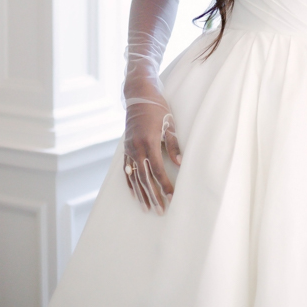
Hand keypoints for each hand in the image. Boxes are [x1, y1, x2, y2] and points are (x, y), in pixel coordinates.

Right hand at [123, 85, 180, 214]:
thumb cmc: (157, 108)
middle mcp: (137, 148)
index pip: (157, 170)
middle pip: (145, 178)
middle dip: (153, 195)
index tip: (171, 197)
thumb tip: (180, 163)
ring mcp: (129, 149)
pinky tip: (134, 194)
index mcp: (149, 142)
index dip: (165, 185)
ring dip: (141, 194)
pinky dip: (130, 183)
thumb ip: (173, 144)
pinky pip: (127, 170)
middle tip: (160, 211)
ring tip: (147, 208)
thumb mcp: (169, 123)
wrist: (139, 95)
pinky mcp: (126, 148)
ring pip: (134, 177)